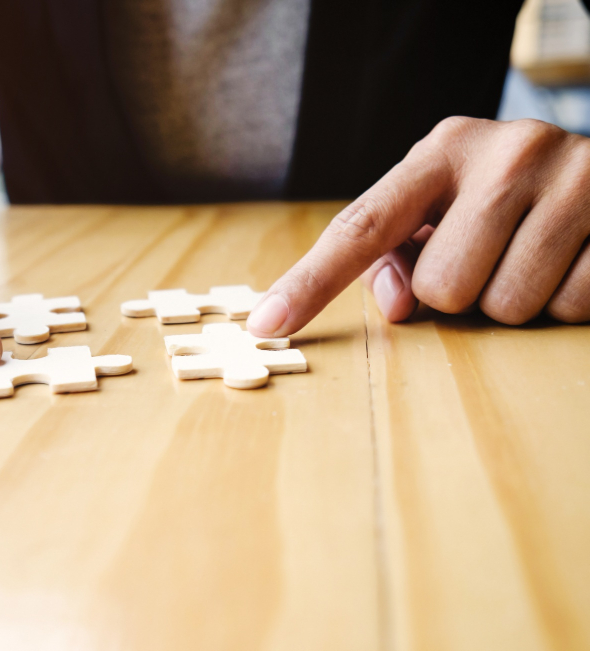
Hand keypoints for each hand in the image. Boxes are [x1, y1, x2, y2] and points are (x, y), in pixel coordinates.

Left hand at [248, 117, 589, 335]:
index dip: (309, 283)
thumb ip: (399, 249)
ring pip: (505, 306)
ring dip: (512, 302)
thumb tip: (397, 306)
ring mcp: (572, 179)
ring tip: (531, 256)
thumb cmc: (506, 195)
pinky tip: (572, 258)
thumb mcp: (446, 202)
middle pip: (441, 289)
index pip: (360, 228)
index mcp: (442, 151)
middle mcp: (505, 153)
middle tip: (489, 257)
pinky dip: (566, 301)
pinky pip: (570, 308)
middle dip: (460, 294)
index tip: (266, 325)